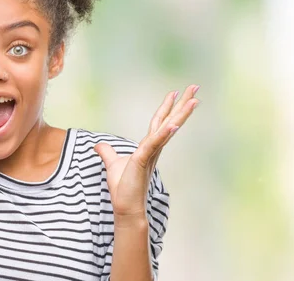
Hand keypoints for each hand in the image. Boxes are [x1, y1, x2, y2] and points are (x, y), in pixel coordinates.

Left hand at [94, 84, 199, 221]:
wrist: (126, 207)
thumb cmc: (123, 188)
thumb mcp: (112, 164)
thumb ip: (107, 153)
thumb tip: (98, 145)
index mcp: (148, 146)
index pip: (159, 121)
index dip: (167, 107)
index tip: (176, 92)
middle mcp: (154, 147)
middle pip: (170, 119)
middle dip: (183, 103)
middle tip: (195, 87)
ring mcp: (151, 153)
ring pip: (169, 128)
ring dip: (181, 114)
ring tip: (194, 100)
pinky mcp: (143, 159)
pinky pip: (155, 142)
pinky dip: (165, 133)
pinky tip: (173, 123)